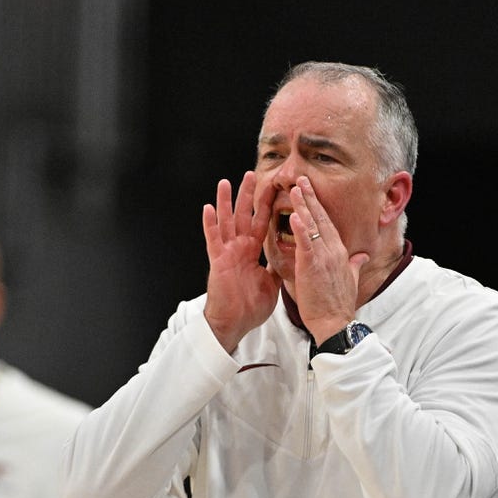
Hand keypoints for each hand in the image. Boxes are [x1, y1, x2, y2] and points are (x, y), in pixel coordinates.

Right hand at [202, 171, 281, 352]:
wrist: (235, 323)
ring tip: (225, 183)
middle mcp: (239, 248)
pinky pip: (213, 240)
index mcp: (252, 251)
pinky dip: (210, 224)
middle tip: (252, 174)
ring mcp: (227, 253)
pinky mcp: (218, 261)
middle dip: (247, 195)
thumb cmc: (250, 306)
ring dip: (225, 202)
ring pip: (226, 222)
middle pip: (244, 216)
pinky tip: (208, 208)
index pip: (261, 223)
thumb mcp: (271, 282)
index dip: (266, 206)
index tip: (273, 188)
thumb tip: (289, 257)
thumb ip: (277, 266)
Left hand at [288, 176, 367, 343]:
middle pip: (321, 218)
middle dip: (310, 197)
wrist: (335, 322)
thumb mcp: (351, 280)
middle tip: (301, 179)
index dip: (319, 206)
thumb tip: (363, 256)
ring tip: (294, 189)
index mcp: (340, 252)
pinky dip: (300, 228)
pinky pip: (306, 243)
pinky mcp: (312, 266)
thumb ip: (355, 264)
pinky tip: (294, 215)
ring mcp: (324, 257)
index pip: (328, 223)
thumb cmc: (338, 304)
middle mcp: (333, 250)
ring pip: (312, 226)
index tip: (311, 192)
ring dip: (303, 205)